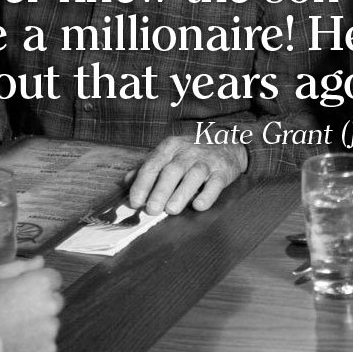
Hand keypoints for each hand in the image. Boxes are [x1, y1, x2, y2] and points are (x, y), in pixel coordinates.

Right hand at [0, 257, 63, 351]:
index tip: (23, 291)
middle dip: (39, 304)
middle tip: (12, 311)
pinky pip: (45, 344)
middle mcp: (50, 306)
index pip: (53, 278)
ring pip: (49, 324)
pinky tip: (13, 342)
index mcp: (39, 284)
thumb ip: (19, 267)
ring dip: (36, 325)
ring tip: (10, 329)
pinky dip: (34, 345)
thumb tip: (39, 261)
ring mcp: (49, 331)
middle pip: (53, 301)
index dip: (37, 283)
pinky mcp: (46, 351)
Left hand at [128, 135, 246, 214]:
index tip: (135, 202)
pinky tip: (198, 205)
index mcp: (170, 147)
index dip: (142, 184)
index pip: (153, 165)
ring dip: (181, 193)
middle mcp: (188, 151)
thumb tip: (125, 182)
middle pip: (172, 170)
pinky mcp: (223, 171)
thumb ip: (148, 167)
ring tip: (171, 210)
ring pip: (194, 175)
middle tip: (152, 210)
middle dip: (160, 190)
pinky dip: (207, 195)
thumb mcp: (169, 153)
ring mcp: (207, 161)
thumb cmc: (191, 153)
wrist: (227, 141)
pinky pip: (216, 183)